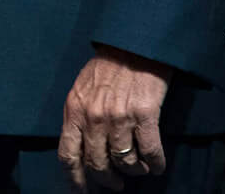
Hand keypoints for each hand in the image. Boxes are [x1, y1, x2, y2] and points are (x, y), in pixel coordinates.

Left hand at [59, 46, 170, 188]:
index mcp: (74, 110)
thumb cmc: (107, 67)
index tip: (82, 191)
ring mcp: (119, 117)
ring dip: (134, 171)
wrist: (133, 45)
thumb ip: (79, 117)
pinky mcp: (145, 116)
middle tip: (116, 184)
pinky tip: (156, 164)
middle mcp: (93, 117)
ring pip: (125, 163)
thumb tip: (83, 148)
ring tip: (139, 168)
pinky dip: (155, 164)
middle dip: (108, 180)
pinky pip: (150, 153)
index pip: (68, 155)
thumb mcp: (81, 90)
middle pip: (97, 165)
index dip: (75, 179)